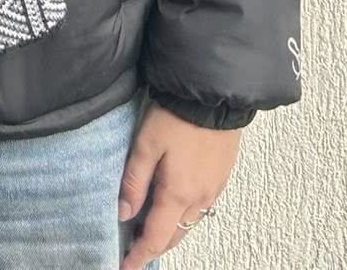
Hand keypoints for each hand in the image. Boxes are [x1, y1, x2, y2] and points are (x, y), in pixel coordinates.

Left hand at [118, 106, 239, 268]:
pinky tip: (174, 199)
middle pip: (174, 236)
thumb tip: (123, 213)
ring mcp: (214, 188)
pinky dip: (185, 212)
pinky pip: (202, 207)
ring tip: (150, 221)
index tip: (125, 267)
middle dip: (154, 244)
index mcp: (178, 194)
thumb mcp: (146, 144)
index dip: (139, 256)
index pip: (156, 239)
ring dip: (170, 228)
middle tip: (133, 242)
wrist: (215, 93)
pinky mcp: (222, 176)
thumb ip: (134, 181)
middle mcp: (199, 198)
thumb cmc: (177, 116)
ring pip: (189, 223)